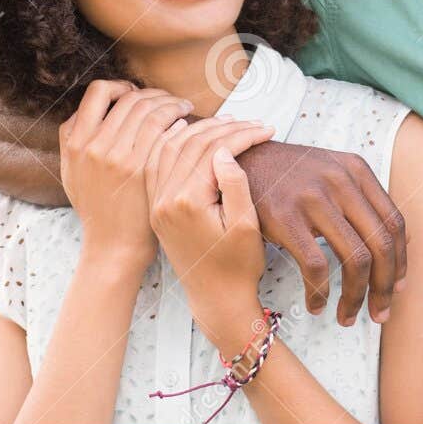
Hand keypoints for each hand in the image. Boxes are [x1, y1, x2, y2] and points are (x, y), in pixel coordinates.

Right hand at [58, 81, 192, 265]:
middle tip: (166, 98)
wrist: (114, 244)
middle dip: (151, 93)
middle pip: (129, 98)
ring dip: (168, 101)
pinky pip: (163, 128)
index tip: (133, 94)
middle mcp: (95, 146)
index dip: (119, 87)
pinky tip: (184, 120)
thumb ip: (72, 140)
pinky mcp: (143, 168)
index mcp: (76, 143)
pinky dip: (175, 117)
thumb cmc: (96, 208)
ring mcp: (120, 157)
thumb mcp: (71, 173)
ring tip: (180, 105)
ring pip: (149, 109)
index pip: (97, 92)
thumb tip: (87, 110)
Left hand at [145, 117, 275, 319]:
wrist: (216, 299)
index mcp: (187, 202)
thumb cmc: (238, 266)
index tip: (266, 130)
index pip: (212, 150)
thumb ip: (235, 184)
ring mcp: (157, 203)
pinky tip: (188, 134)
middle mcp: (164, 200)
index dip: (242, 135)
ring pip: (169, 148)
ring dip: (196, 130)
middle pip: (189, 143)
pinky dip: (173, 143)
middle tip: (250, 124)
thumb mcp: (246, 226)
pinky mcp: (156, 208)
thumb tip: (223, 151)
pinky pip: (157, 163)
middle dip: (222, 128)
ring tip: (225, 124)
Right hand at [237, 142, 407, 326]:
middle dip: (384, 287)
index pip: (394, 222)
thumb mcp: (332, 172)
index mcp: (357, 170)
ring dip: (356, 297)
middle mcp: (341, 181)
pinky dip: (320, 293)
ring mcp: (313, 198)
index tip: (395, 288)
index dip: (400, 261)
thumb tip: (407, 241)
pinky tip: (316, 305)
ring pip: (355, 259)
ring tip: (347, 316)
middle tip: (379, 313)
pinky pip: (316, 266)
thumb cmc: (289, 176)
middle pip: (381, 244)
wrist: (239, 160)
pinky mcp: (285, 217)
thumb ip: (366, 201)